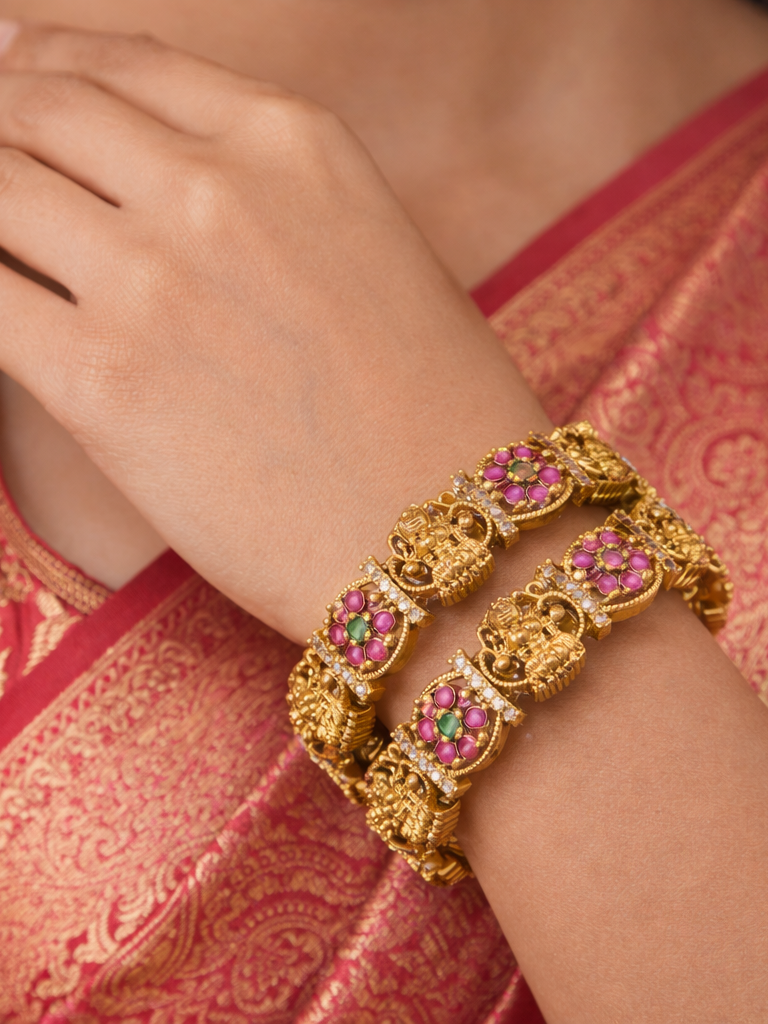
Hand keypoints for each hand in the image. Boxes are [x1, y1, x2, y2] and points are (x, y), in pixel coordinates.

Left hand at [0, 23, 548, 636]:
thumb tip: (170, 189)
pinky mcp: (101, 383)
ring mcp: (152, 280)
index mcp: (295, 143)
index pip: (126, 63)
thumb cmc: (436, 415)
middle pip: (40, 109)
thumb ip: (274, 200)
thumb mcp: (375, 253)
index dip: (46, 59)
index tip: (11, 69)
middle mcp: (216, 188)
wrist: (449, 538)